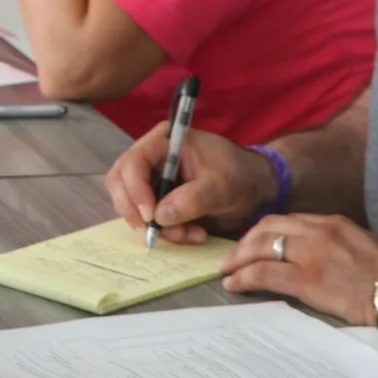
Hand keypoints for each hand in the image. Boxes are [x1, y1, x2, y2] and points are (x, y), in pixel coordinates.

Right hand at [106, 123, 278, 243]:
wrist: (256, 188)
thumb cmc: (241, 175)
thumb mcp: (221, 186)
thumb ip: (192, 199)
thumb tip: (159, 216)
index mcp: (164, 142)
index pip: (132, 163)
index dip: (135, 190)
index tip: (151, 216)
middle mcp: (151, 158)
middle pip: (121, 185)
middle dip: (138, 213)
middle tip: (157, 234)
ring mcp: (152, 179)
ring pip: (132, 206)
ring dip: (156, 227)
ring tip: (189, 235)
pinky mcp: (158, 199)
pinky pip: (148, 218)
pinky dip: (166, 231)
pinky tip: (191, 234)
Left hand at [220, 214, 377, 326]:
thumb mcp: (363, 246)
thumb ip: (336, 244)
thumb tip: (315, 255)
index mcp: (333, 223)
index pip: (287, 220)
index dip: (264, 232)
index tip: (252, 243)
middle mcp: (319, 232)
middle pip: (267, 228)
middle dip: (244, 242)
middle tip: (231, 256)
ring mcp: (312, 254)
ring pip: (261, 248)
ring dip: (238, 259)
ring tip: (226, 270)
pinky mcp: (308, 280)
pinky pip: (264, 274)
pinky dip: (244, 278)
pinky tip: (234, 284)